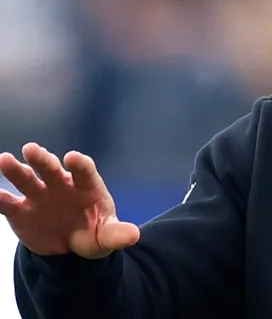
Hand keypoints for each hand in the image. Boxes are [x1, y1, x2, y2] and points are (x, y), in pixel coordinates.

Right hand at [0, 143, 139, 258]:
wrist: (71, 247)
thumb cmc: (94, 232)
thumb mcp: (107, 235)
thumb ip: (117, 234)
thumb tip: (134, 235)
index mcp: (86, 186)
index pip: (84, 170)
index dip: (79, 164)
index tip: (72, 158)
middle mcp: (61, 184)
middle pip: (51, 168)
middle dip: (42, 159)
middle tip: (32, 150)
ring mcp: (40, 195)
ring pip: (26, 179)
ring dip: (15, 170)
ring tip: (4, 160)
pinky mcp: (21, 211)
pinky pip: (7, 203)